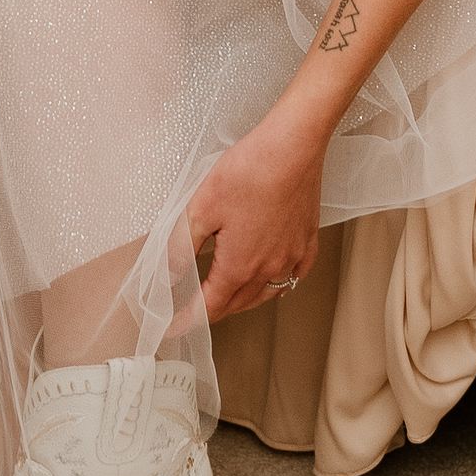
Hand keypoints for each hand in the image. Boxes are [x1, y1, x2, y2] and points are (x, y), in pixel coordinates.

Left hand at [184, 106, 326, 324]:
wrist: (292, 149)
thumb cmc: (248, 172)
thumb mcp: (201, 207)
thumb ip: (182, 246)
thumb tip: (168, 276)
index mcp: (239, 266)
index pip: (210, 306)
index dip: (189, 319)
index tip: (174, 327)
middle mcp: (269, 270)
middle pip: (238, 303)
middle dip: (215, 311)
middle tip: (195, 311)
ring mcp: (292, 257)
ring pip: (266, 293)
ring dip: (243, 299)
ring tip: (227, 296)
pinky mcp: (307, 241)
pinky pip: (292, 275)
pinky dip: (276, 283)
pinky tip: (271, 276)